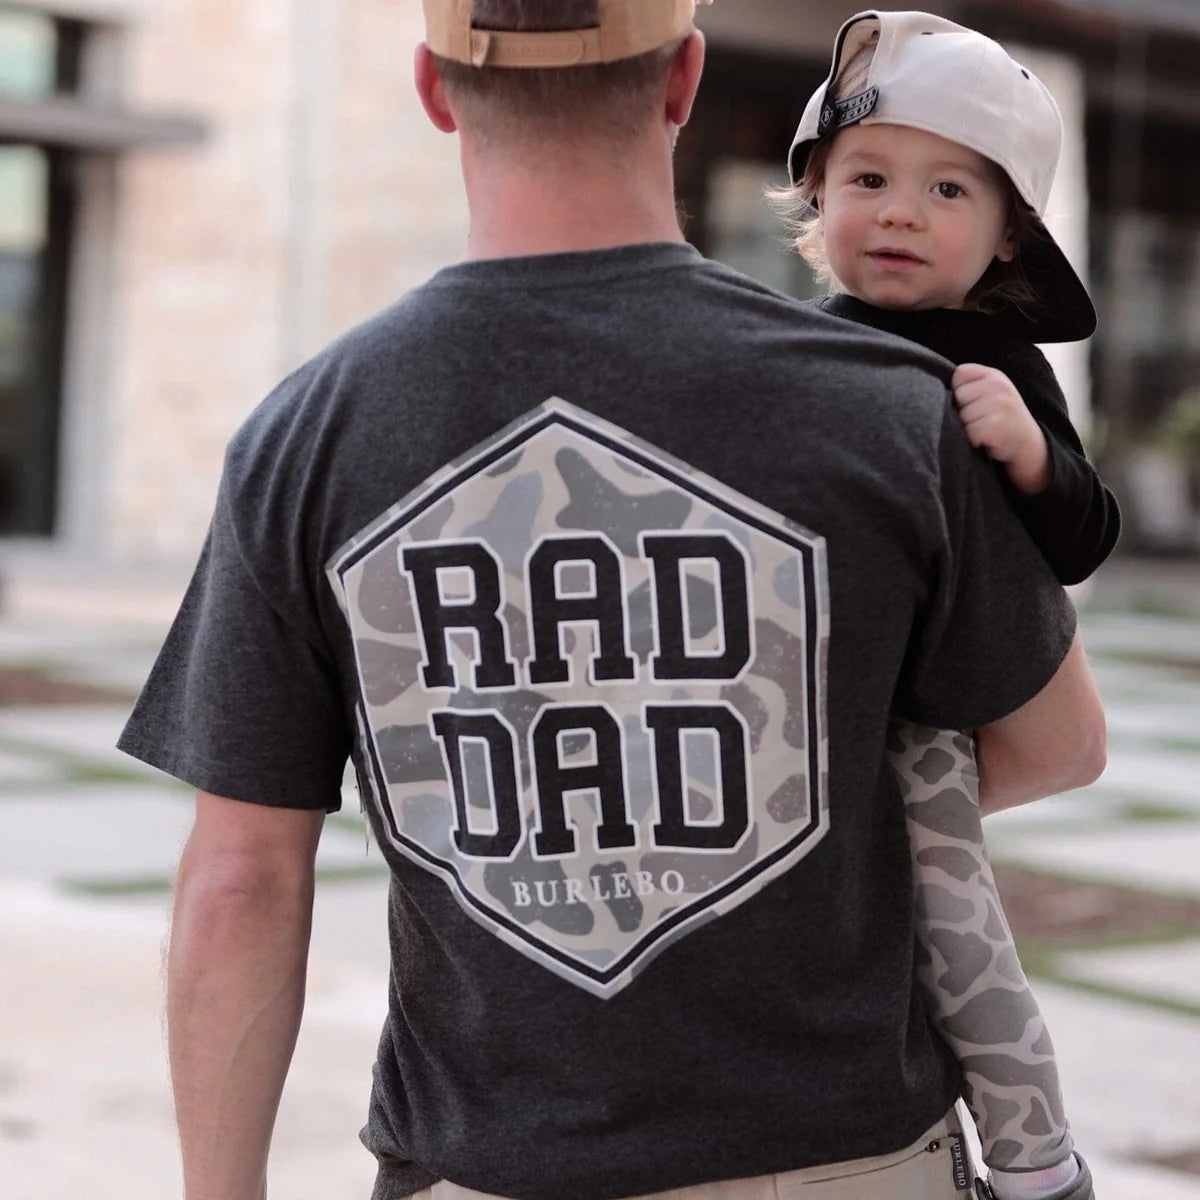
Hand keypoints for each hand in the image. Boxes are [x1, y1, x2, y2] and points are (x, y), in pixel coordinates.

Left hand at [952, 363, 1049, 494]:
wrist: (1027, 445)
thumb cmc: (1000, 419)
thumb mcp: (990, 393)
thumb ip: (969, 386)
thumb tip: (930, 389)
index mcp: (994, 376)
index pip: (959, 375)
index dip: (959, 392)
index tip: (973, 402)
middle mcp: (999, 387)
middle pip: (957, 397)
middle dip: (962, 411)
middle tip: (980, 419)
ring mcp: (999, 405)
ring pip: (961, 416)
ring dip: (967, 428)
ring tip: (983, 430)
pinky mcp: (995, 426)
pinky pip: (968, 433)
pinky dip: (973, 440)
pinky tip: (986, 440)